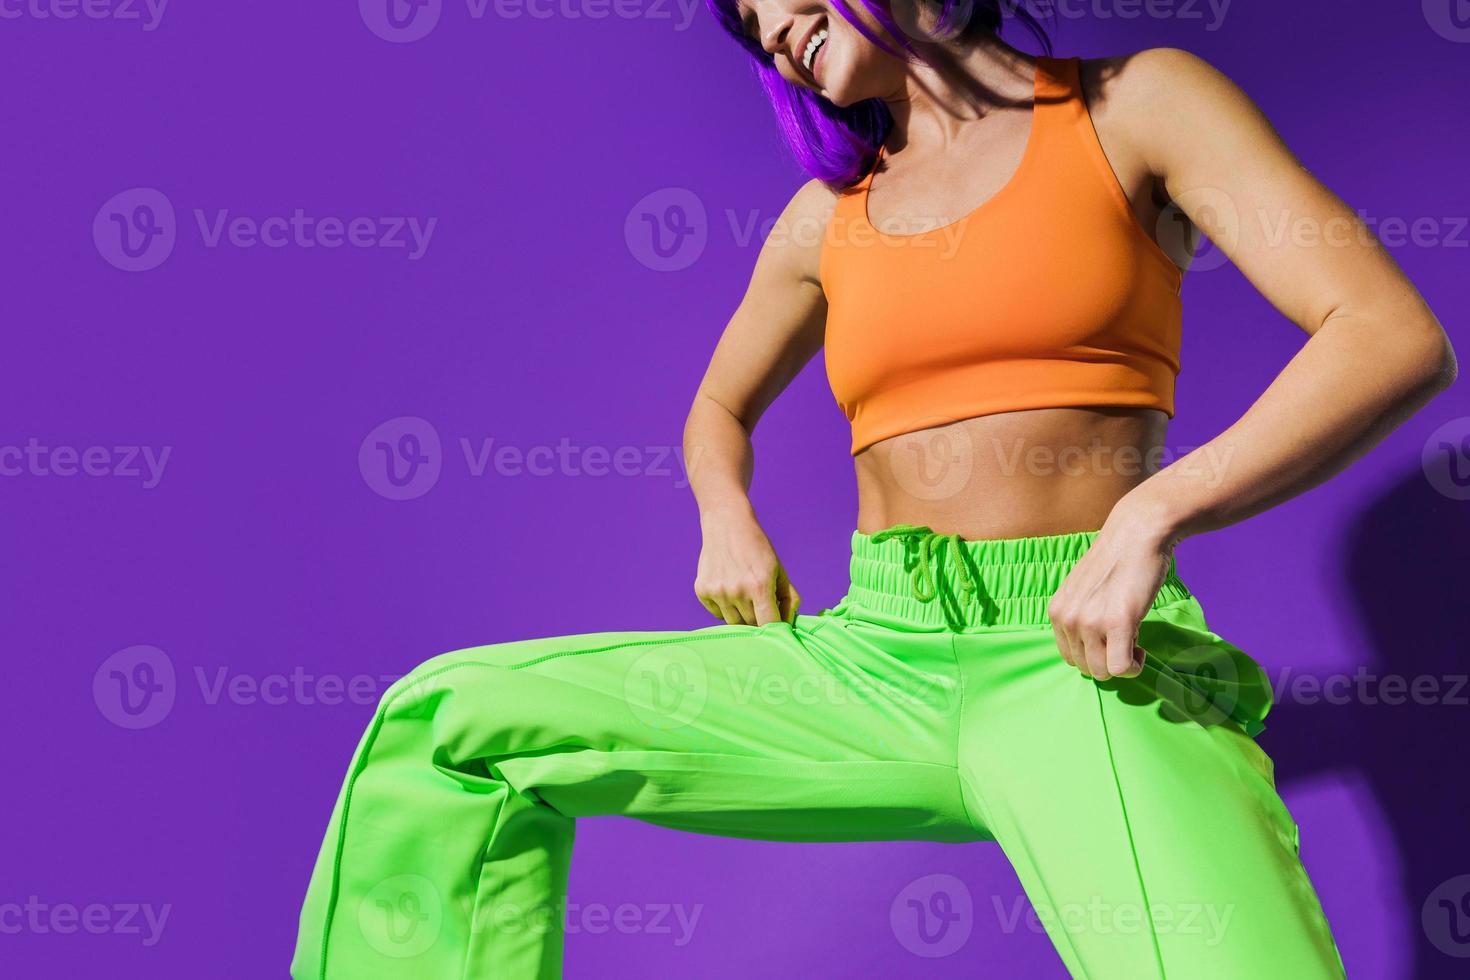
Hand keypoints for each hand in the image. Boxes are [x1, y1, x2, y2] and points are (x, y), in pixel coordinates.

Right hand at [694, 508, 800, 626]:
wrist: (727, 524)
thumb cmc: (757, 548)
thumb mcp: (779, 569)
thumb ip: (789, 599)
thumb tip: (788, 624)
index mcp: (760, 586)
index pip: (769, 624)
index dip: (774, 628)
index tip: (776, 625)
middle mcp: (737, 591)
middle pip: (751, 624)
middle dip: (758, 617)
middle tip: (758, 600)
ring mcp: (717, 592)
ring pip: (733, 622)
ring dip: (740, 614)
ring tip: (741, 592)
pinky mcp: (702, 591)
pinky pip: (717, 613)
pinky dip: (723, 607)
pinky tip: (727, 587)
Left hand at [1047, 503, 1177, 680]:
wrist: (1137, 533)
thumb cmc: (1116, 560)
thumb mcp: (1082, 590)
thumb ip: (1079, 615)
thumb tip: (1088, 648)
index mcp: (1056, 612)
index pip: (1069, 657)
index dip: (1094, 655)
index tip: (1110, 640)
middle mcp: (1067, 619)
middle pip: (1085, 668)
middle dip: (1108, 660)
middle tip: (1125, 639)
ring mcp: (1090, 622)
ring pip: (1103, 672)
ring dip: (1122, 664)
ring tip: (1133, 639)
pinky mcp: (1117, 622)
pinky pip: (1121, 668)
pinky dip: (1133, 667)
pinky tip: (1140, 651)